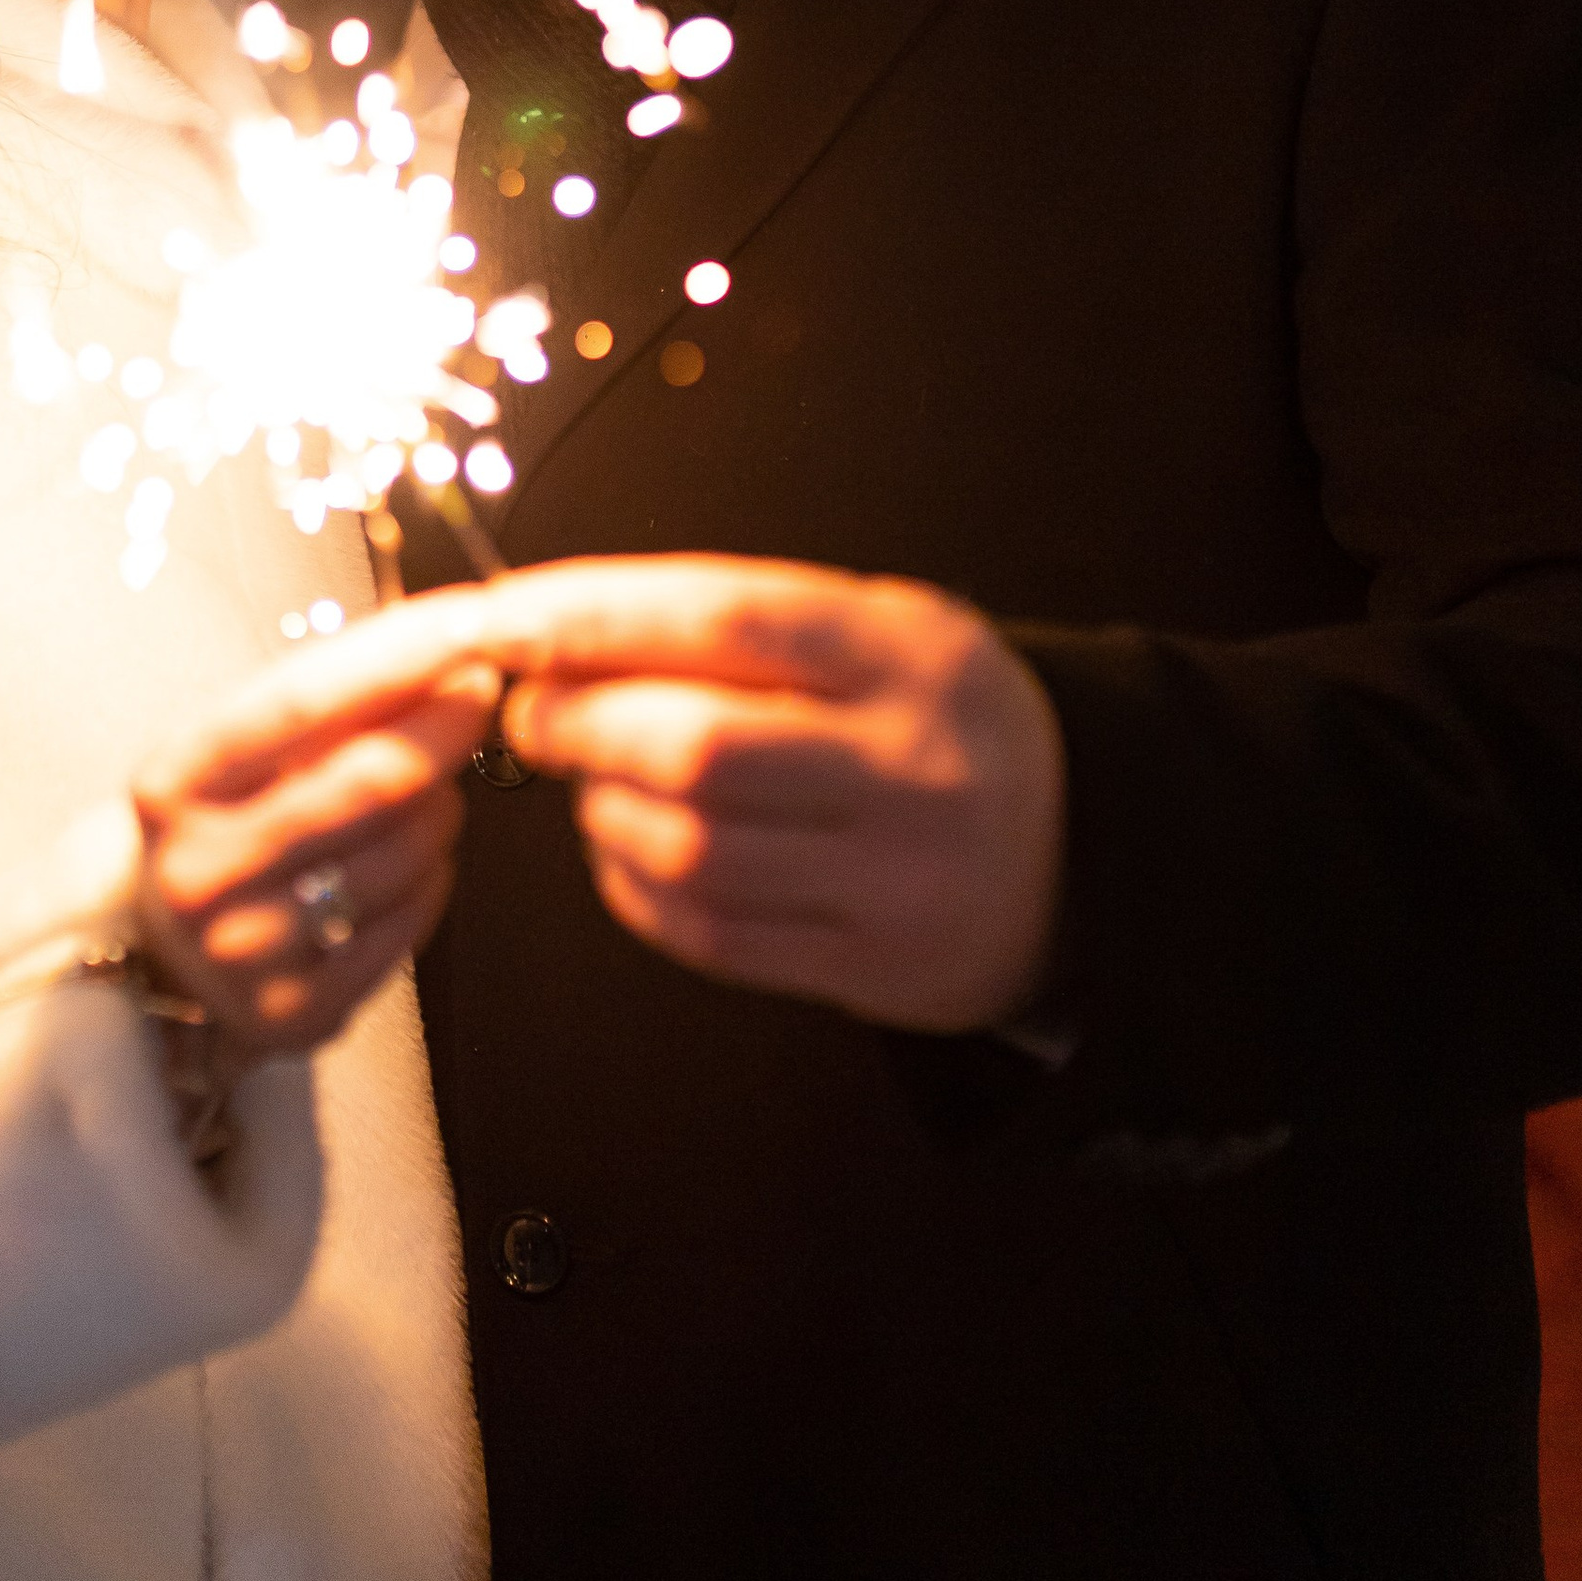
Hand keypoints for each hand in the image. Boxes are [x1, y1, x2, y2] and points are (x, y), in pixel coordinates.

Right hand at [131, 631, 505, 1056]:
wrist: (168, 949)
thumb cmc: (227, 818)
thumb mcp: (247, 744)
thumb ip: (334, 696)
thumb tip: (452, 648)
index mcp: (170, 783)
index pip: (298, 701)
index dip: (397, 654)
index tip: (470, 619)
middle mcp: (197, 872)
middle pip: (369, 779)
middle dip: (445, 722)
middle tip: (478, 690)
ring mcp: (243, 952)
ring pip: (404, 852)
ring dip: (442, 804)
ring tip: (428, 788)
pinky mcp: (296, 1012)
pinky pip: (410, 920)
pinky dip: (431, 875)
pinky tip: (408, 858)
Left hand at [484, 558, 1064, 1033]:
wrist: (1074, 853)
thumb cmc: (932, 718)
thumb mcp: (880, 628)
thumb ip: (741, 622)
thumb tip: (557, 630)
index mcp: (910, 654)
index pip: (729, 618)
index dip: (596, 615)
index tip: (507, 616)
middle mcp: (912, 766)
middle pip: (694, 745)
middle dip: (580, 722)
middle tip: (534, 708)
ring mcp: (893, 877)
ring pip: (687, 846)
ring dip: (600, 808)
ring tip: (594, 778)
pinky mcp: (868, 966)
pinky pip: (706, 931)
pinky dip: (633, 886)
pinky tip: (629, 848)